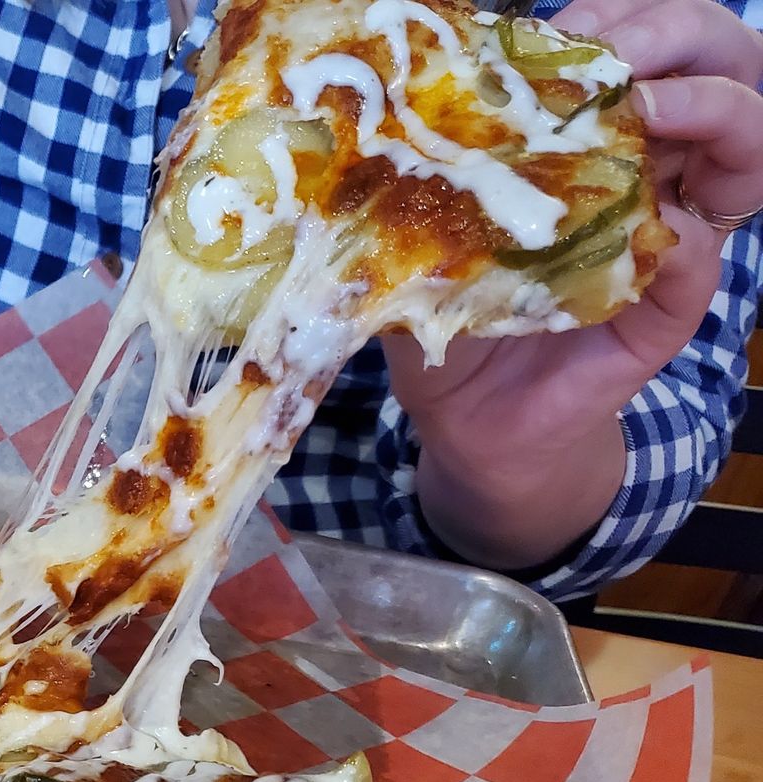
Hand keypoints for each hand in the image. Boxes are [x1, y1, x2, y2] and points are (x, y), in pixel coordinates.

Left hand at [382, 0, 762, 570]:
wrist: (464, 421)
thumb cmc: (445, 313)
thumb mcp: (419, 232)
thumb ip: (414, 177)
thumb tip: (377, 116)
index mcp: (587, 140)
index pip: (635, 47)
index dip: (614, 20)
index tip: (564, 24)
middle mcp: (641, 172)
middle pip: (711, 67)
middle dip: (678, 37)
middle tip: (620, 53)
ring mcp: (665, 235)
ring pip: (741, 144)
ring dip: (706, 110)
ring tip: (649, 108)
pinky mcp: (669, 308)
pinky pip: (701, 256)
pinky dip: (682, 234)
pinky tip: (644, 225)